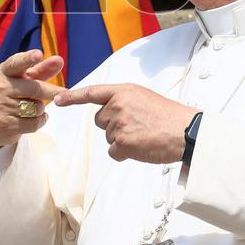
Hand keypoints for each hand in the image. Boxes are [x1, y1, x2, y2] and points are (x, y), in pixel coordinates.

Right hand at [0, 50, 66, 154]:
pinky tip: (34, 119)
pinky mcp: (5, 123)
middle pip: (35, 88)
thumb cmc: (10, 95)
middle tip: (66, 93)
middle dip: (51, 92)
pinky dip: (40, 121)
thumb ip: (41, 70)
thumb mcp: (22, 80)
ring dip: (40, 109)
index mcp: (4, 71)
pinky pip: (34, 123)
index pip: (17, 63)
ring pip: (36, 107)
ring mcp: (0, 105)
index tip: (38, 54)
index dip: (28, 58)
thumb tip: (59, 60)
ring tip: (32, 108)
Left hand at [54, 84, 197, 163]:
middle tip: (138, 126)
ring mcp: (119, 123)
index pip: (92, 92)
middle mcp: (118, 105)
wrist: (186, 131)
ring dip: (122, 140)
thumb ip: (124, 101)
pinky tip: (142, 147)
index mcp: (123, 91)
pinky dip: (125, 154)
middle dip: (113, 126)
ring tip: (144, 136)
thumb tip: (108, 113)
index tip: (58, 99)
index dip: (73, 96)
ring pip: (108, 137)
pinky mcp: (123, 142)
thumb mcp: (144, 97)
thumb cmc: (168, 116)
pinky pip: (114, 152)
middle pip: (100, 121)